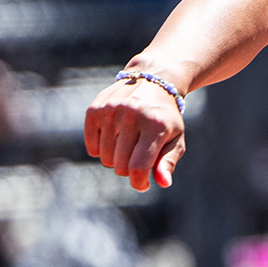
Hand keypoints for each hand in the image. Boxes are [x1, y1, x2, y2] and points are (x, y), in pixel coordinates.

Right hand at [85, 76, 185, 190]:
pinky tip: (114, 140)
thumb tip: (163, 183)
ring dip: (115, 160)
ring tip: (128, 146)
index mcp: (155, 125)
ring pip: (105, 158)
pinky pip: (92, 147)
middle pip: (120, 166)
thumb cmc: (165, 119)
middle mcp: (131, 115)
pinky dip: (100, 150)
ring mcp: (111, 111)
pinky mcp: (95, 109)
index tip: (142, 184)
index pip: (139, 167)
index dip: (139, 182)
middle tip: (138, 159)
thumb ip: (168, 162)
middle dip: (129, 170)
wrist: (152, 82)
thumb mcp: (175, 139)